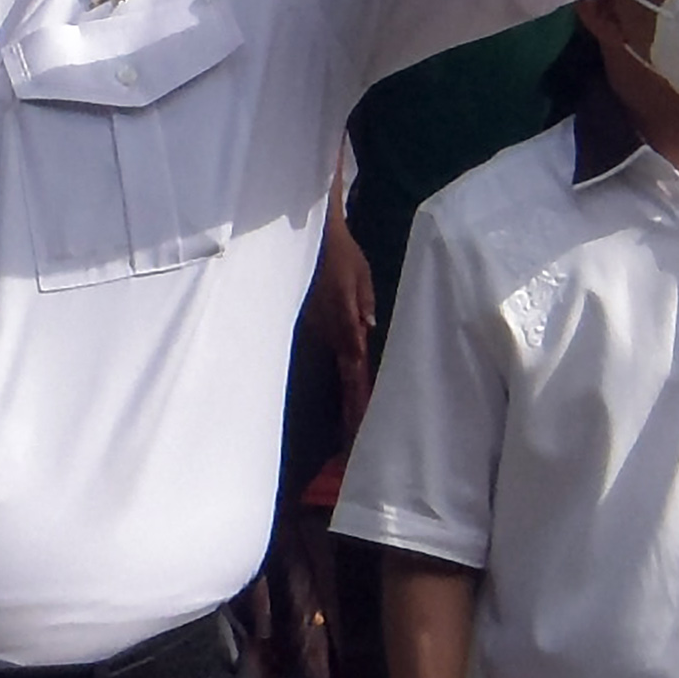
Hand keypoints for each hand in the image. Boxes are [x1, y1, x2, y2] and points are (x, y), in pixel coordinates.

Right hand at [306, 222, 376, 426]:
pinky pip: (333, 352)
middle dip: (351, 405)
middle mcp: (329, 331)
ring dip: (347, 393)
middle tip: (355, 438)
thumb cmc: (340, 253)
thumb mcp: (360, 275)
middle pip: (345, 374)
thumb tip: (367, 329)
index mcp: (343, 321)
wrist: (311, 239)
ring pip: (339, 365)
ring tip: (353, 425)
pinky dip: (342, 370)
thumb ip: (364, 302)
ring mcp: (319, 330)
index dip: (356, 394)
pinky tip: (347, 388)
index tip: (360, 421)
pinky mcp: (314, 325)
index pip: (353, 366)